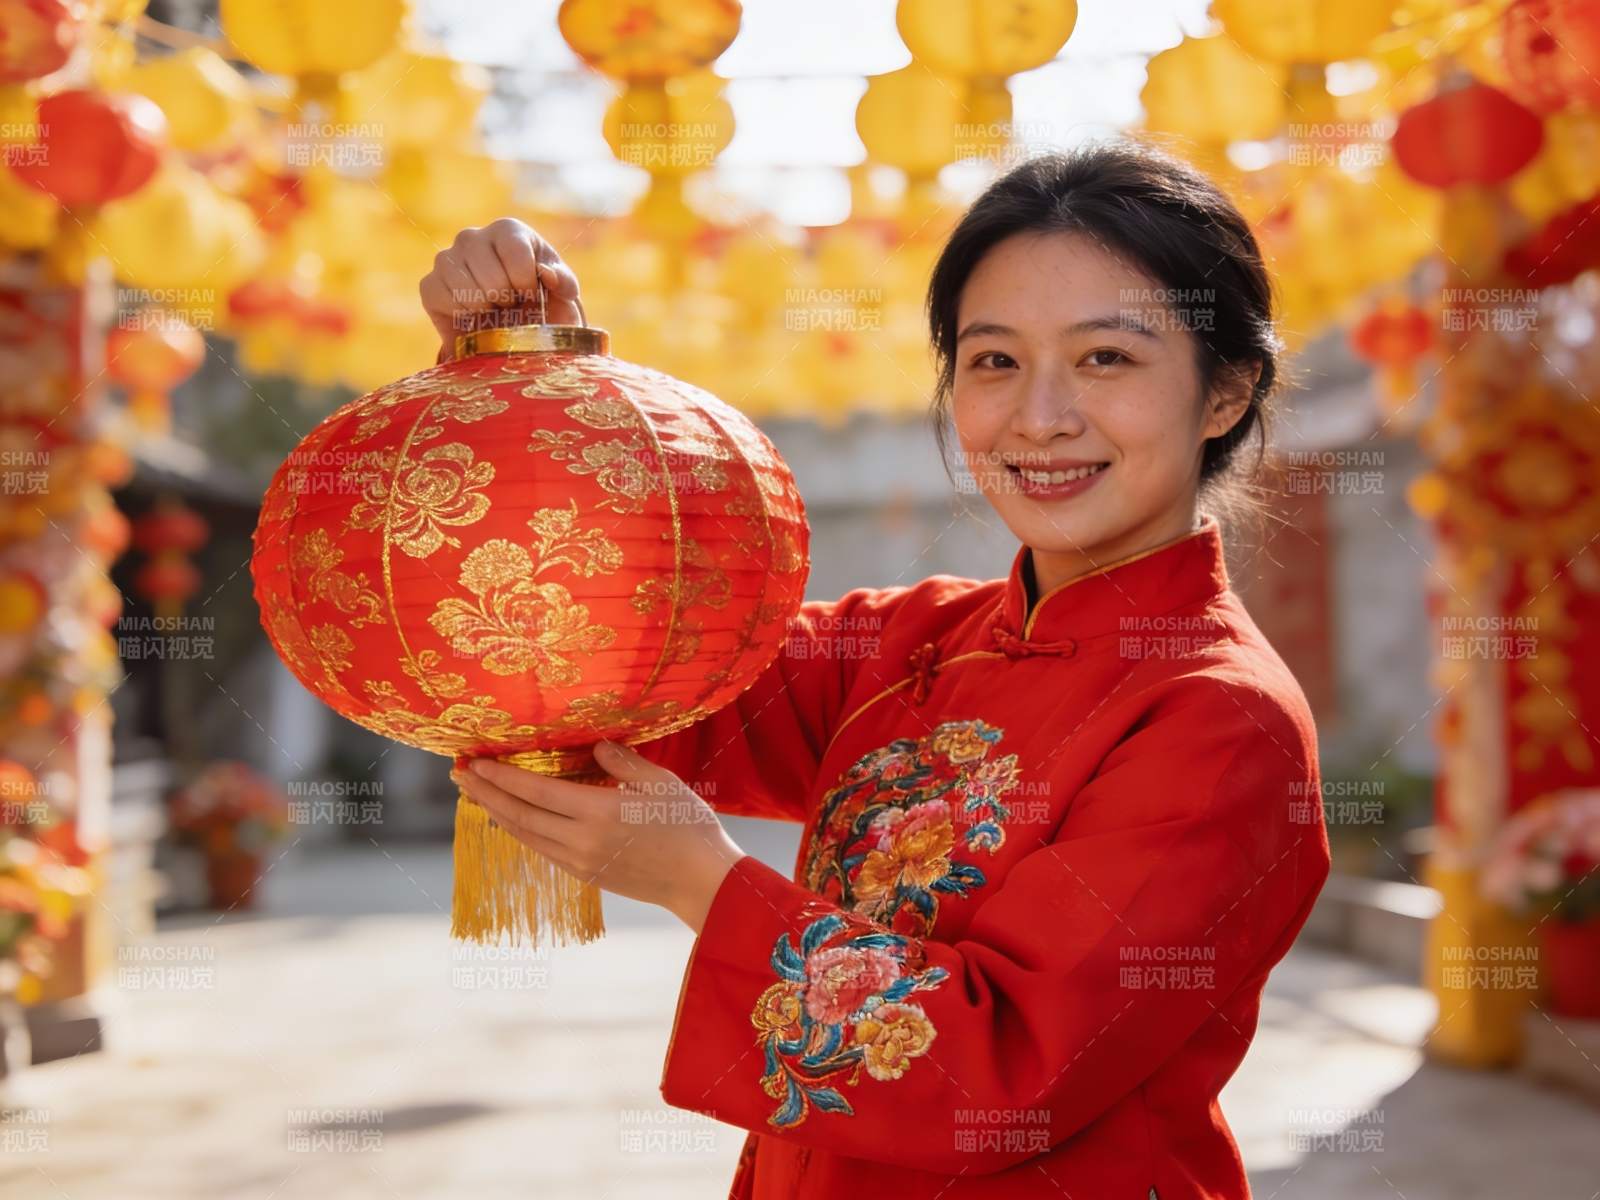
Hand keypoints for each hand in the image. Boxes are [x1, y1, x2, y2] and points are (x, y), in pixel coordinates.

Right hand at [419, 217, 584, 355]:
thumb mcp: (563, 294)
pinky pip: (439, 296)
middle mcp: (472, 237)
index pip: (516, 254)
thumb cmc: (541, 306)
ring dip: (484, 308)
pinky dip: (459, 313)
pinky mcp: (430, 284)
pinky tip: (473, 315)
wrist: (513, 331)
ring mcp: (447, 258)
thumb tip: (548, 275)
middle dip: (506, 300)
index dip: (526, 284)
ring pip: (464, 286)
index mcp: (508, 230)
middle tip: (510, 306)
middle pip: (490, 274)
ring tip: (493, 309)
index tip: (530, 296)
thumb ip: (565, 282)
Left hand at [451, 741, 745, 933]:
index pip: (535, 791)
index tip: (475, 761)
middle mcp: (581, 841)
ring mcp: (580, 862)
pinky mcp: (586, 875)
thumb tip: (594, 747)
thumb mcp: (660, 783)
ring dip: (497, 813)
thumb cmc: (688, 826)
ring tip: (476, 793)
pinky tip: (513, 819)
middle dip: (485, 793)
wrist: (702, 881)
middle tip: (458, 774)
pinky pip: (543, 849)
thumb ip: (622, 762)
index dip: (501, 776)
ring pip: (526, 836)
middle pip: (519, 815)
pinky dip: (521, 831)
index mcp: (598, 813)